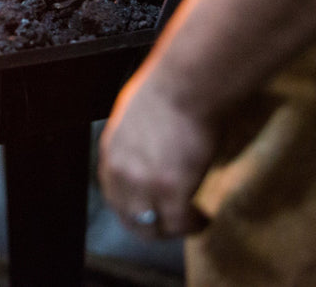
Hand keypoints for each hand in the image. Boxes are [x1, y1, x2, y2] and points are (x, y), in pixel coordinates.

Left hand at [98, 73, 213, 237]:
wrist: (185, 85)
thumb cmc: (169, 89)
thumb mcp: (135, 116)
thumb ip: (135, 139)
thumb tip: (149, 146)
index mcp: (111, 152)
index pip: (114, 194)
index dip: (134, 207)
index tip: (153, 208)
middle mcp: (121, 172)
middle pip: (129, 217)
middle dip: (152, 226)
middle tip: (174, 224)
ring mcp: (143, 184)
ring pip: (152, 227)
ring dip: (173, 229)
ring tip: (192, 222)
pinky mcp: (171, 191)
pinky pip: (179, 223)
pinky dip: (193, 225)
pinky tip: (204, 218)